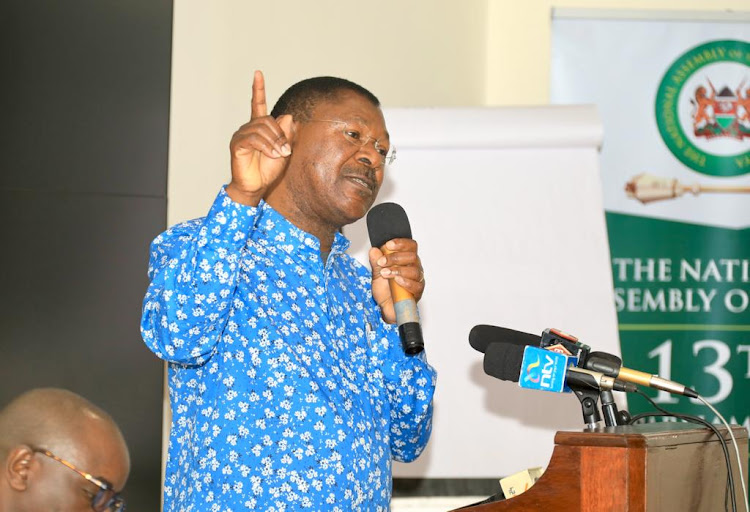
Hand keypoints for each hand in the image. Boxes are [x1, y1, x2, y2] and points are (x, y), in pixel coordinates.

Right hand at [226, 70, 293, 205]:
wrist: (257, 187)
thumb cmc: (268, 170)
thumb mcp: (283, 150)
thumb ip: (286, 133)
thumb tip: (287, 115)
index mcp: (259, 127)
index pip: (257, 104)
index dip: (258, 89)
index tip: (258, 73)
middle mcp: (248, 128)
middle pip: (267, 119)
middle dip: (280, 134)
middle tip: (285, 150)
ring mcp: (241, 135)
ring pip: (262, 128)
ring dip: (275, 142)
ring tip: (279, 155)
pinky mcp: (237, 144)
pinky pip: (254, 139)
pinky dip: (266, 146)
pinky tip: (271, 155)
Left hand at [369, 238, 424, 323]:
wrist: (386, 308)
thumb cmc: (385, 290)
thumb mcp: (376, 274)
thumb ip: (375, 262)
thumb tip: (374, 250)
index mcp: (406, 260)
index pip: (410, 246)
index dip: (401, 243)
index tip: (388, 245)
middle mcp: (414, 267)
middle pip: (412, 257)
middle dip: (395, 258)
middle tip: (382, 262)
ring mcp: (417, 280)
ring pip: (415, 270)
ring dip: (398, 270)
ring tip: (385, 273)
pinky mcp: (418, 292)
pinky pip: (416, 285)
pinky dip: (406, 282)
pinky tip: (397, 281)